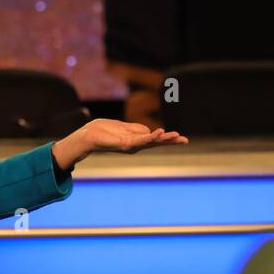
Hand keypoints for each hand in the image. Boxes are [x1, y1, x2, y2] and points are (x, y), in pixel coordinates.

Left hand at [53, 118, 187, 168]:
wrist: (88, 136)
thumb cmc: (103, 131)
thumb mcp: (124, 128)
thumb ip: (136, 129)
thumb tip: (149, 130)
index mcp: (136, 140)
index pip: (156, 139)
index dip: (168, 138)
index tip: (182, 138)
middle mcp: (136, 145)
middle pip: (157, 142)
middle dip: (171, 141)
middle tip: (185, 140)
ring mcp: (131, 145)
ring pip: (150, 142)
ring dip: (163, 139)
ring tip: (175, 136)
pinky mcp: (125, 144)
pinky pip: (140, 139)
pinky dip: (150, 137)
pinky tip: (158, 133)